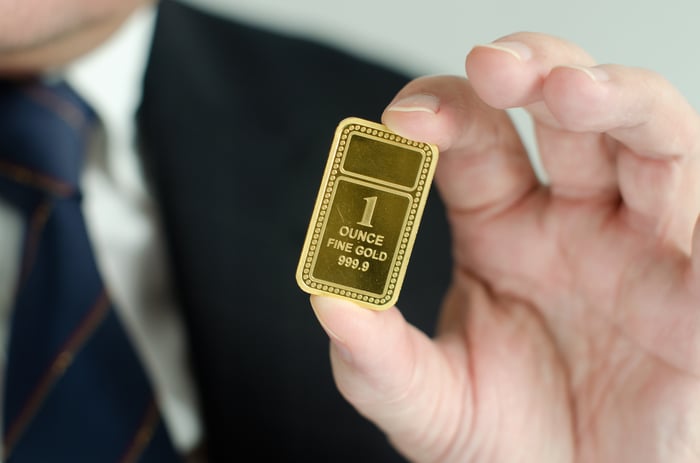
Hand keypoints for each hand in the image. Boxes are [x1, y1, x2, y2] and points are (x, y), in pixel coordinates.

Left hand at [309, 32, 699, 461]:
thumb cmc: (510, 448)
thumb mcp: (432, 408)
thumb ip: (378, 360)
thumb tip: (326, 298)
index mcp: (499, 225)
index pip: (471, 136)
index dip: (440, 113)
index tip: (400, 125)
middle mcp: (571, 218)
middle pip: (563, 109)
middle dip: (533, 71)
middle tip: (492, 69)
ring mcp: (641, 244)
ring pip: (648, 137)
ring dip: (617, 100)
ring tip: (572, 92)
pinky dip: (696, 196)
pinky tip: (664, 178)